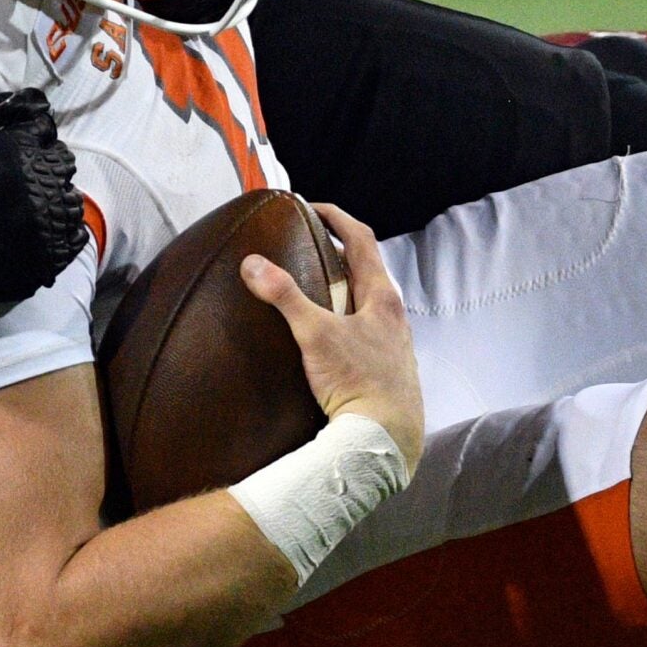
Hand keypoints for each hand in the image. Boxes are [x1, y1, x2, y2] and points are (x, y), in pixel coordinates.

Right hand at [241, 203, 423, 472]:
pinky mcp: (387, 369)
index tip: (312, 207)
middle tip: (308, 245)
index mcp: (383, 297)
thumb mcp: (315, 335)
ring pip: (368, 302)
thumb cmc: (359, 383)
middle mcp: (394, 316)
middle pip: (366, 270)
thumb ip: (284, 297)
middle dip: (337, 252)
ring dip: (343, 289)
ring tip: (314, 289)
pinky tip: (329, 338)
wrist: (386, 439)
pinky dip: (345, 320)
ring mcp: (394, 344)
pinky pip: (366, 331)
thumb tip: (253, 264)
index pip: (361, 240)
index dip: (337, 218)